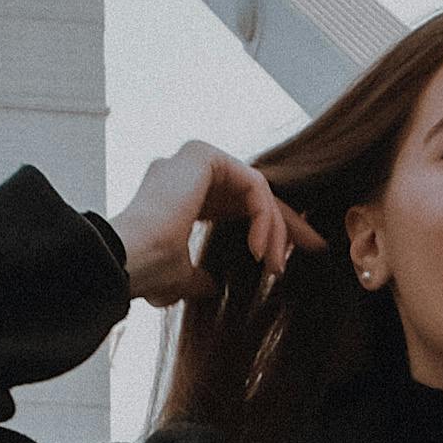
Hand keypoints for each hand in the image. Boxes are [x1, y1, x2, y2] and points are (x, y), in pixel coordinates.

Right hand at [110, 143, 317, 308]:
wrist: (128, 260)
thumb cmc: (145, 271)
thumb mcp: (178, 278)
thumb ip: (196, 277)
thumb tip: (210, 287)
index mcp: (179, 196)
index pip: (235, 205)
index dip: (268, 229)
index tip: (287, 260)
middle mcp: (185, 173)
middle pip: (253, 192)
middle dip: (286, 222)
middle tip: (314, 247)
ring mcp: (193, 159)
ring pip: (256, 189)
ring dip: (275, 229)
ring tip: (276, 266)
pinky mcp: (202, 155)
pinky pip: (252, 183)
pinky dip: (264, 216)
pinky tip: (261, 249)